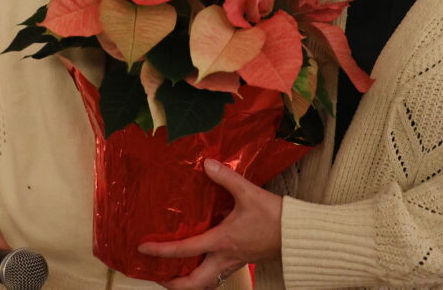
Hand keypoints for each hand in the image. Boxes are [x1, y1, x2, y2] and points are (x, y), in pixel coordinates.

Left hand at [138, 159, 282, 289]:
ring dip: (189, 282)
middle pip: (194, 284)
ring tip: (176, 274)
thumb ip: (226, 178)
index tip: (143, 248)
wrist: (298, 234)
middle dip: (173, 284)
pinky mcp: (242, 261)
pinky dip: (205, 274)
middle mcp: (224, 258)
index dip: (161, 250)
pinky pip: (218, 275)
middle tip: (158, 275)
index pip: (184, 250)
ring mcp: (234, 262)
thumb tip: (207, 165)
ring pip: (206, 283)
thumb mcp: (248, 193)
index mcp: (221, 242)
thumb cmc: (275, 217)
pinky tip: (202, 261)